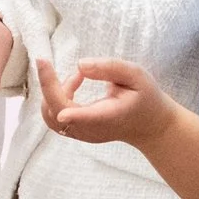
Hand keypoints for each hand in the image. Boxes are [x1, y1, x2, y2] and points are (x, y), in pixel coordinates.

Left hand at [34, 57, 177, 147]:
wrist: (148, 125)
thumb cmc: (144, 97)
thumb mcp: (136, 75)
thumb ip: (110, 68)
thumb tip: (80, 64)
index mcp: (110, 116)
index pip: (88, 118)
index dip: (74, 115)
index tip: (62, 114)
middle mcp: (92, 129)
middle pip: (57, 112)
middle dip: (51, 84)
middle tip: (66, 66)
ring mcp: (81, 134)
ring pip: (50, 114)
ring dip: (54, 90)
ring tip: (78, 77)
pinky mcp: (75, 132)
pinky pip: (52, 116)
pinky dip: (55, 96)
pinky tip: (74, 85)